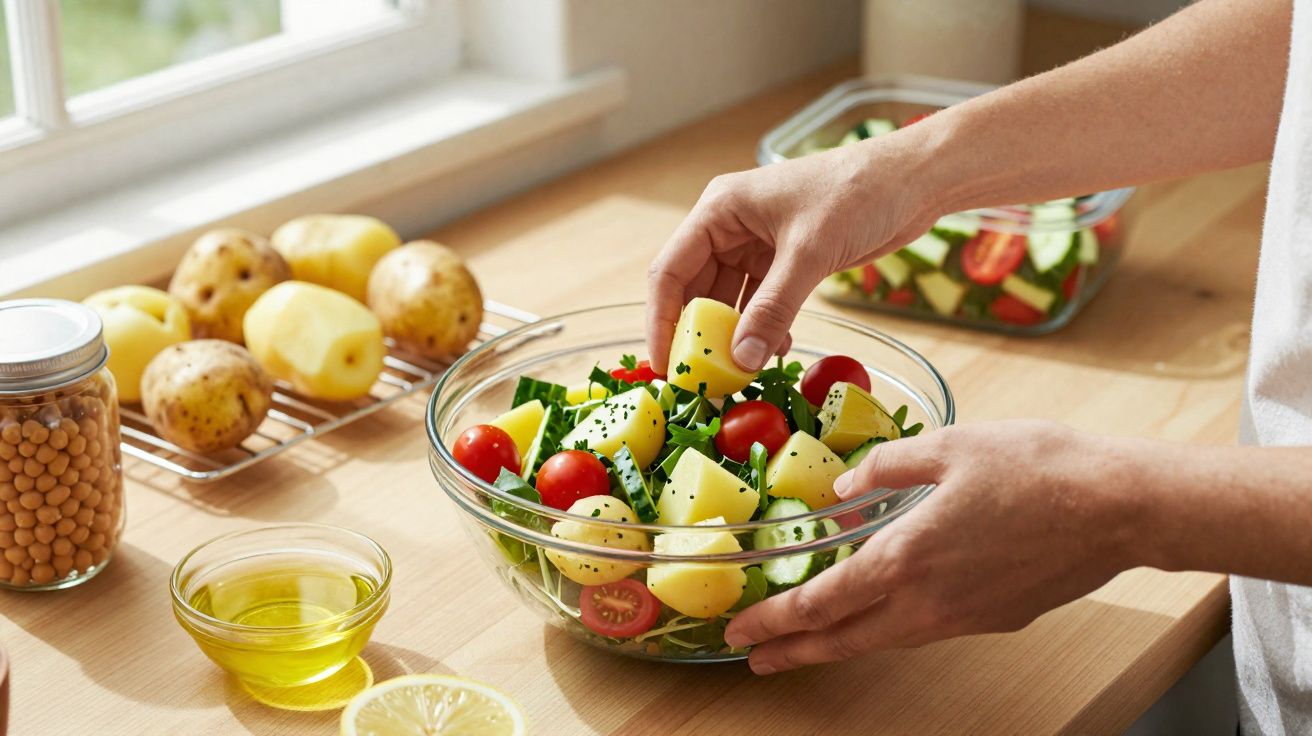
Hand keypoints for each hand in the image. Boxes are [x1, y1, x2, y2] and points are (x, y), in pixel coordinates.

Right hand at [645, 138, 939, 373]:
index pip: (670, 271)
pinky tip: (780, 348)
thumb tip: (741, 360)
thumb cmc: (858, 193)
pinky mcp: (785, 260)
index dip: (662, 320)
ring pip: (730, 301)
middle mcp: (730, 226)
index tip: (665, 364)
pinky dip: (765, 328)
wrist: (914, 180)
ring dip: (736, 335)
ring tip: (744, 370)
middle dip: (701, 335)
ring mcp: (758, 244)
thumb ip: (774, 309)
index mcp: (720, 209)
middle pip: (696, 290)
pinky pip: (761, 303)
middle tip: (706, 378)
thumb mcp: (810, 253)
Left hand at [724, 420, 1146, 673]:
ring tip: (805, 648)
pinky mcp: (994, 617)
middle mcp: (927, 601)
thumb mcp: (947, 447)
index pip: (821, 603)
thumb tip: (844, 486)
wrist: (1117, 507)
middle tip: (754, 661)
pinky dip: (886, 630)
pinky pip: (924, 629)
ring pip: (883, 640)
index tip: (742, 633)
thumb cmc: (1035, 468)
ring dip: (836, 646)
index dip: (775, 621)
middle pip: (843, 640)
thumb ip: (885, 468)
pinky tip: (883, 616)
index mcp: (905, 558)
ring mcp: (962, 617)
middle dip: (792, 652)